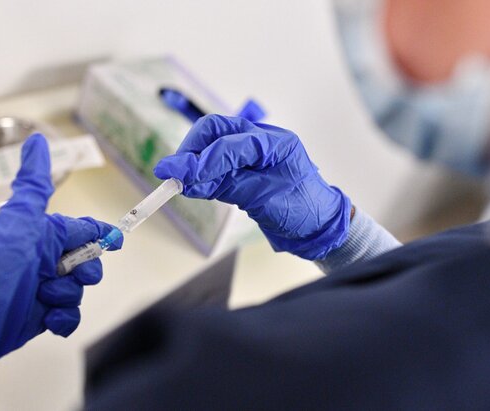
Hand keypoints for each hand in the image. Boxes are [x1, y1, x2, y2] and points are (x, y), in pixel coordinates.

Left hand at [0, 134, 121, 393]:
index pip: (75, 228)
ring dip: (68, 294)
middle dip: (86, 269)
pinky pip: (68, 315)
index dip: (97, 232)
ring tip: (45, 298)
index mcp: (34, 234)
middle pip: (83, 260)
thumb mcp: (14, 224)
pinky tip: (49, 320)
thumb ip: (34, 189)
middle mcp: (37, 259)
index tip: (115, 241)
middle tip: (76, 274)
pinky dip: (64, 318)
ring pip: (77, 288)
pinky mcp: (37, 318)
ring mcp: (37, 290)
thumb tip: (36, 143)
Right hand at [154, 114, 350, 259]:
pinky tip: (191, 187)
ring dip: (193, 162)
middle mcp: (262, 139)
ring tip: (178, 183)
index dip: (202, 160)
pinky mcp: (244, 166)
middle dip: (191, 149)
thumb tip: (189, 179)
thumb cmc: (301, 211)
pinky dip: (202, 175)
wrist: (318, 226)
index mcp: (274, 143)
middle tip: (171, 172)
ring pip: (212, 143)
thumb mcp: (264, 198)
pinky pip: (216, 163)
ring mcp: (252, 151)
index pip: (229, 143)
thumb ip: (226, 184)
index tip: (177, 176)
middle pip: (216, 130)